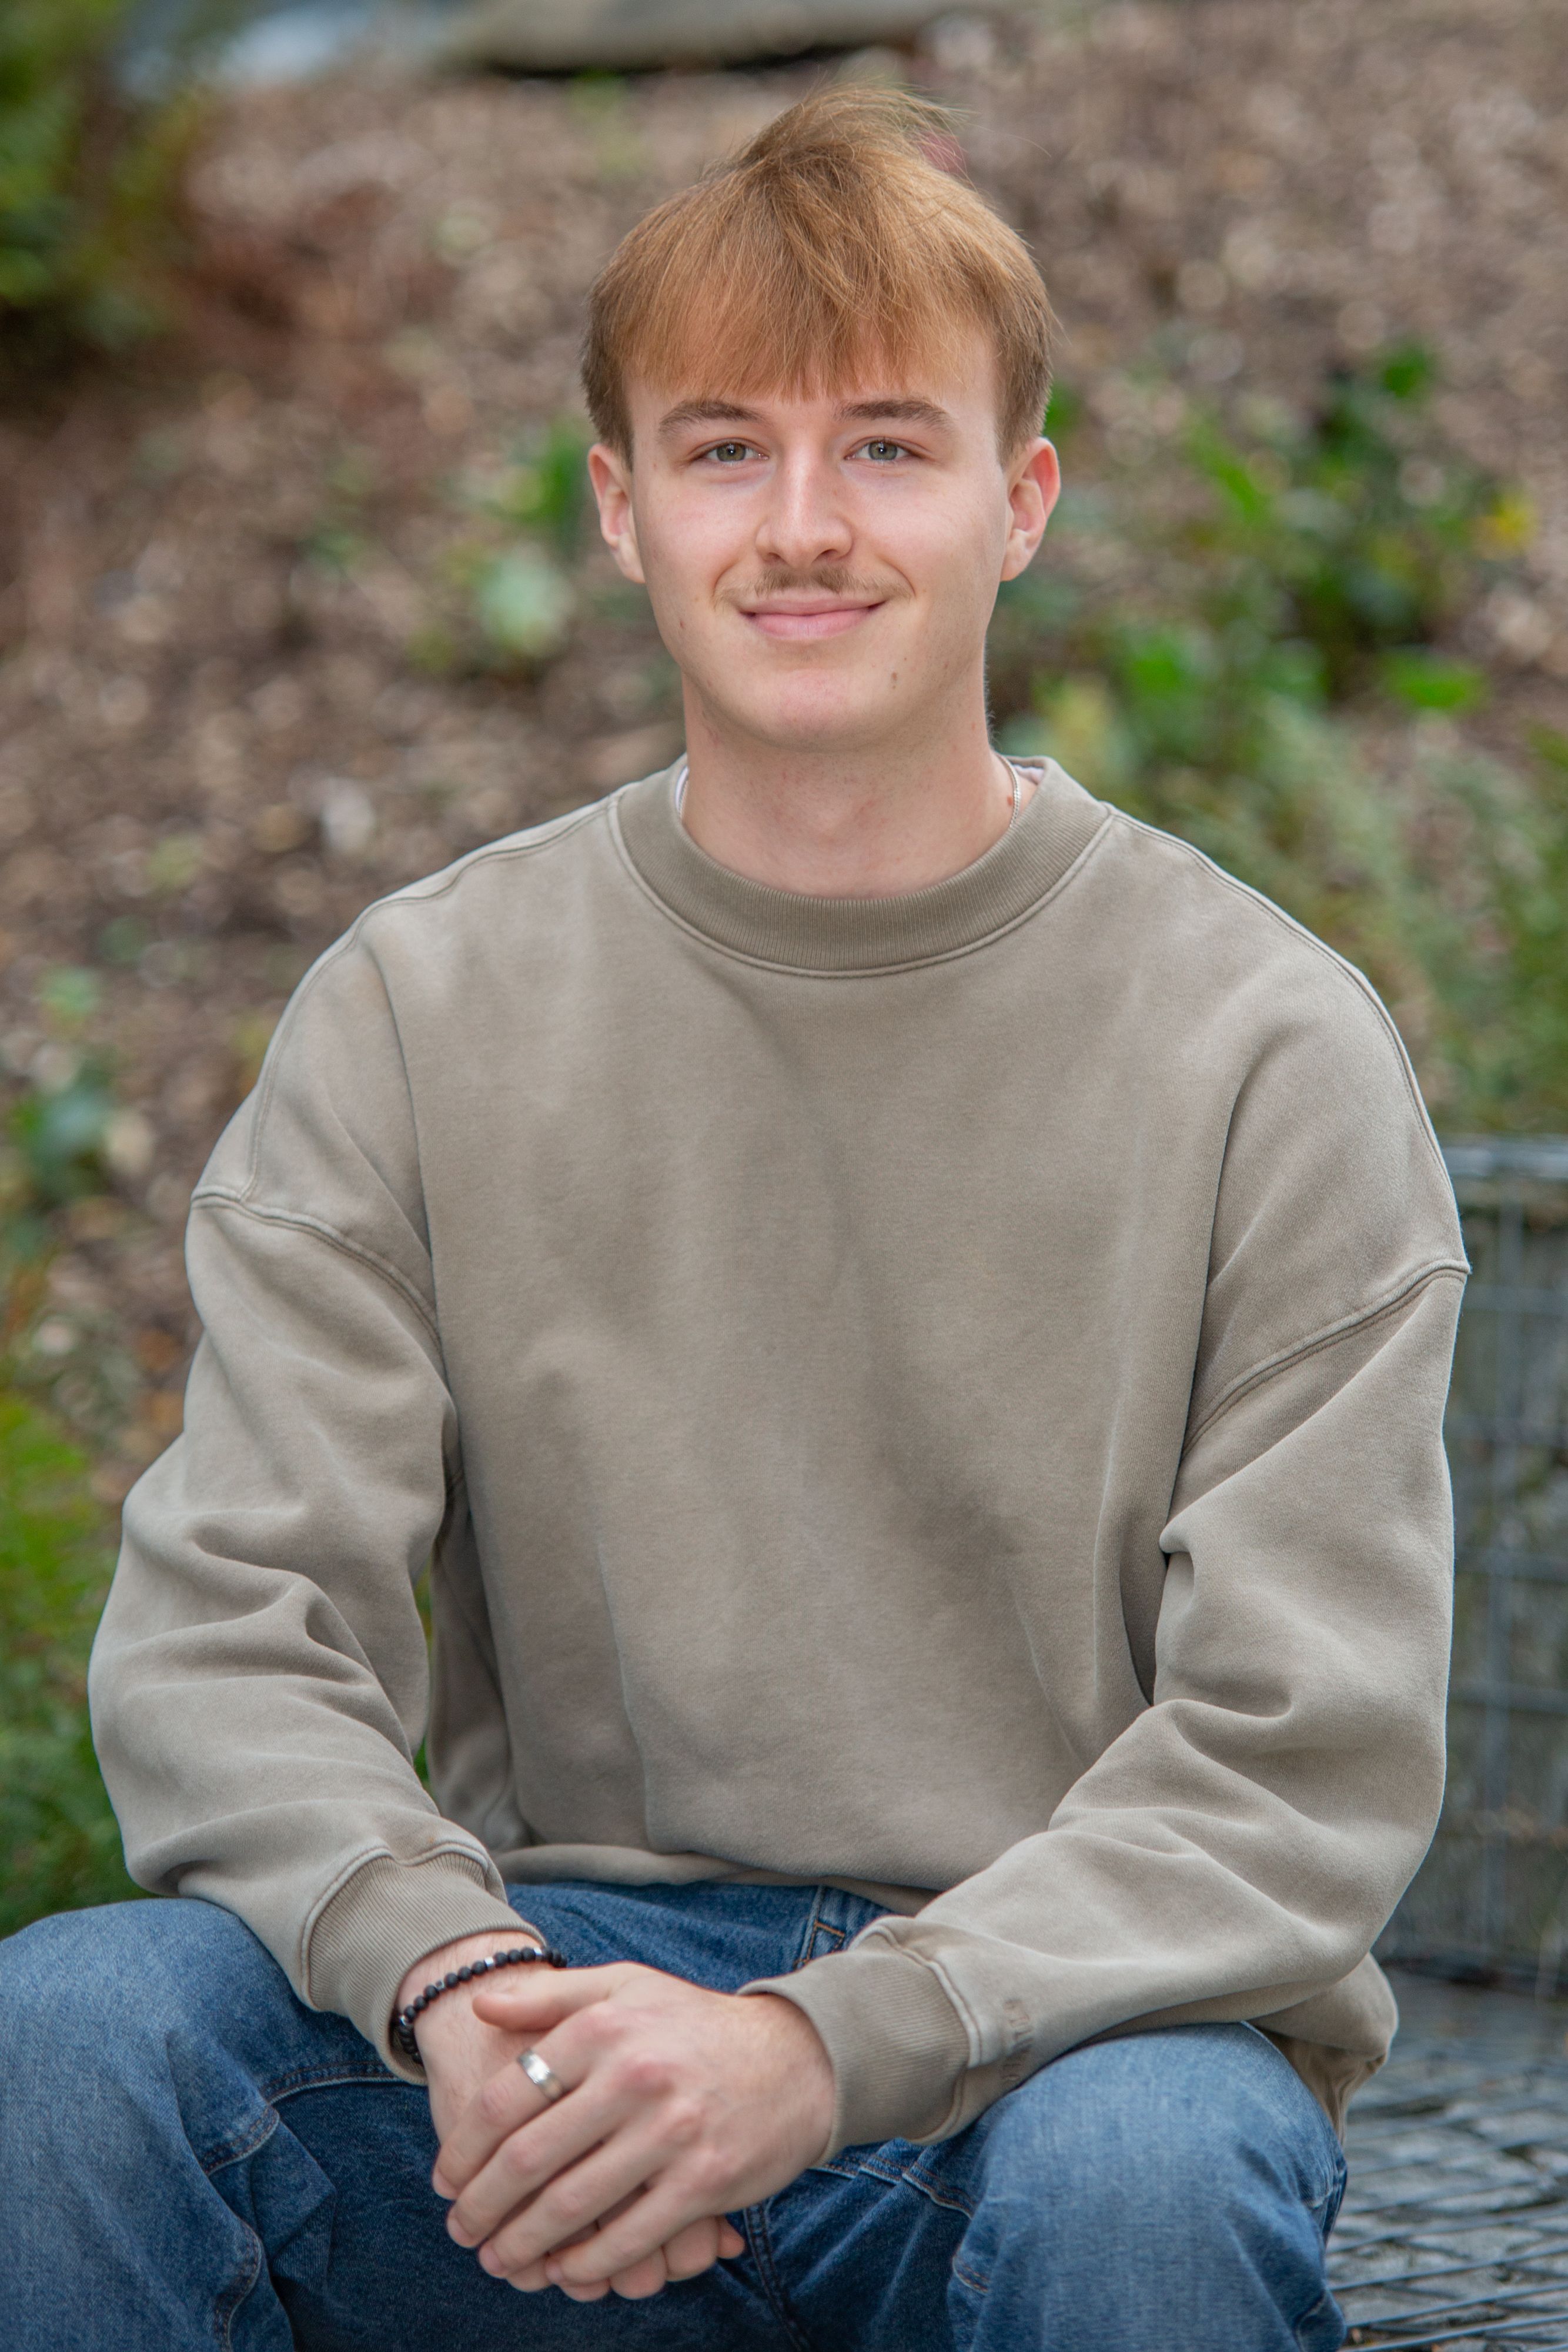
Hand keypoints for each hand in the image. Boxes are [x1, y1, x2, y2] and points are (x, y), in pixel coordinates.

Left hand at [434, 1961, 834, 2296]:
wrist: (796, 2059)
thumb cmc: (694, 2025)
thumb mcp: (625, 1988)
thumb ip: (550, 1997)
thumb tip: (481, 2007)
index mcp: (605, 2027)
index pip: (507, 2098)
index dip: (464, 2149)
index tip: (446, 2179)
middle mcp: (634, 2075)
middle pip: (529, 2158)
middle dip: (482, 2206)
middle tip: (460, 2230)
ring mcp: (670, 2131)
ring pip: (572, 2205)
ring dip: (523, 2243)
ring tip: (500, 2259)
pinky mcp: (703, 2181)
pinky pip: (627, 2237)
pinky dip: (586, 2263)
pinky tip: (563, 2269)